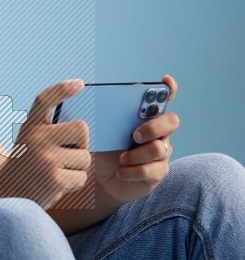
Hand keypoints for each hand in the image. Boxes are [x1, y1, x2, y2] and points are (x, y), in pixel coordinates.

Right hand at [0, 78, 91, 209]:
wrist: (3, 196)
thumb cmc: (24, 167)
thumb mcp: (29, 142)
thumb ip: (50, 133)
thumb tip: (83, 130)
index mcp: (29, 126)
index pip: (45, 99)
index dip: (62, 89)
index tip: (79, 84)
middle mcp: (36, 138)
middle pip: (81, 129)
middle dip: (81, 144)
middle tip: (65, 155)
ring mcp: (45, 158)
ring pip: (85, 157)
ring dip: (76, 168)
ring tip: (55, 173)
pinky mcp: (54, 179)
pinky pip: (81, 177)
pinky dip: (73, 184)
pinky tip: (55, 185)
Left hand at [93, 74, 179, 205]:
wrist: (103, 179)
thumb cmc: (104, 150)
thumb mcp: (100, 133)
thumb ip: (101, 118)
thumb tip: (87, 103)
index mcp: (145, 117)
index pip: (162, 99)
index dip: (167, 89)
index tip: (165, 80)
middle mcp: (159, 132)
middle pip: (172, 121)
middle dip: (154, 126)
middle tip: (134, 135)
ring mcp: (161, 153)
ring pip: (159, 148)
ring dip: (136, 154)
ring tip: (121, 158)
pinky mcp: (158, 172)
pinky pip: (152, 170)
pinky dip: (132, 171)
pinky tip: (121, 172)